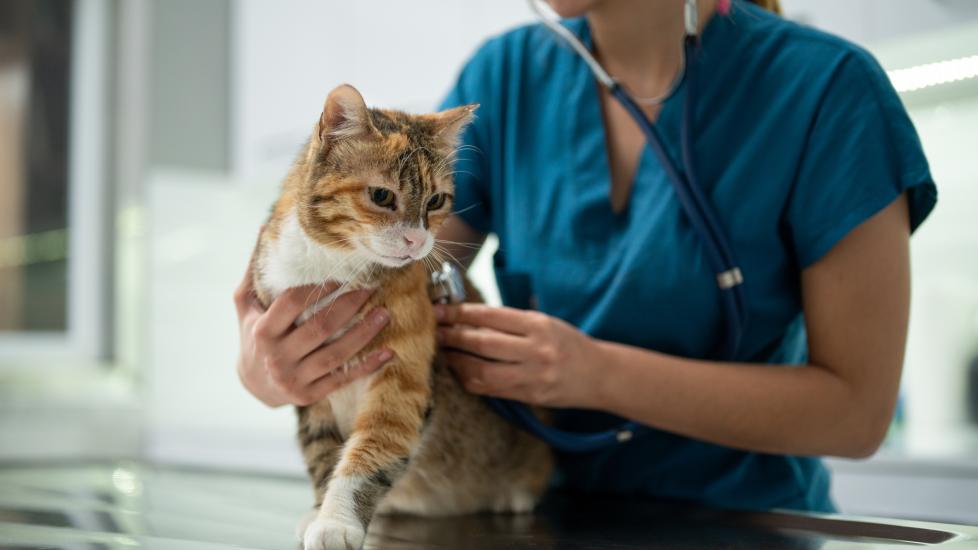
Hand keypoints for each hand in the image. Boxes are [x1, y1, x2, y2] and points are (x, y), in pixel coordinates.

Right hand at [233, 250, 392, 407]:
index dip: (317, 288)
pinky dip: (366, 367)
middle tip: (372, 288)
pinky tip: (388, 353)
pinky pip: (342, 379)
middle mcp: (277, 357)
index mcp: (263, 330)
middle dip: (349, 306)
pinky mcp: (309, 395)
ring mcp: (293, 379)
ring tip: (385, 314)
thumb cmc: (253, 334)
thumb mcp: (245, 305)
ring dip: (363, 334)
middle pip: (319, 327)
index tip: (340, 275)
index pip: (292, 304)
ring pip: (335, 355)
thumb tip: (264, 227)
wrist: (252, 385)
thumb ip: (254, 271)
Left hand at [434, 304, 603, 407]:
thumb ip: (511, 322)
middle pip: (482, 344)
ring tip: (443, 353)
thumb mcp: (545, 323)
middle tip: (433, 331)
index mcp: (539, 325)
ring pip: (481, 371)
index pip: (491, 316)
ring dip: (457, 362)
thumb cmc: (569, 344)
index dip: (460, 314)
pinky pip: (490, 389)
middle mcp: (536, 350)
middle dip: (452, 337)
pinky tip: (461, 371)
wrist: (599, 375)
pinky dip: (470, 379)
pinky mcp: (529, 396)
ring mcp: (532, 376)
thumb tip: (468, 317)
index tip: (440, 310)